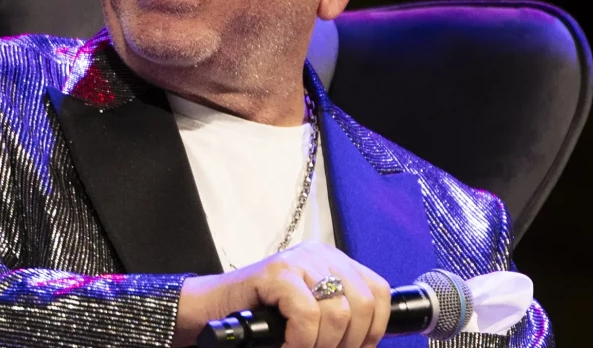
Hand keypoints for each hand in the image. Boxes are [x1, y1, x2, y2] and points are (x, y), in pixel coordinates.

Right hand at [171, 242, 390, 347]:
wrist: (213, 309)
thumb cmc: (262, 318)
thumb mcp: (311, 316)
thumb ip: (338, 321)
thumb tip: (367, 346)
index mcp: (335, 262)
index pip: (379, 293)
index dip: (374, 331)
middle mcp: (321, 254)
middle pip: (364, 304)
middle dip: (347, 343)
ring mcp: (298, 260)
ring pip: (338, 312)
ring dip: (322, 345)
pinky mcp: (277, 271)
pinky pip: (307, 314)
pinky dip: (301, 340)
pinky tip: (287, 345)